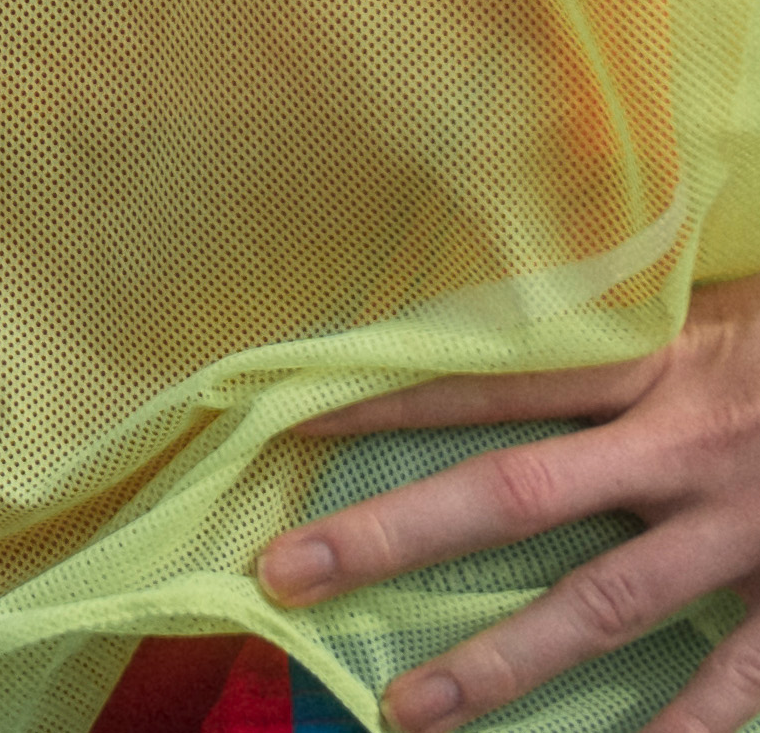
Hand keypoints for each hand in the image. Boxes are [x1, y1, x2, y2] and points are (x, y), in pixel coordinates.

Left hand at [259, 273, 759, 727]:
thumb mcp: (724, 305)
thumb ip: (634, 326)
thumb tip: (508, 314)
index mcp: (658, 364)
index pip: (494, 378)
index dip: (391, 397)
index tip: (283, 417)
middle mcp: (686, 449)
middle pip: (514, 495)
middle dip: (393, 537)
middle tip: (285, 576)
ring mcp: (746, 534)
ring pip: (602, 605)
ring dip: (500, 661)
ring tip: (407, 710)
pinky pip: (736, 680)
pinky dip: (679, 729)